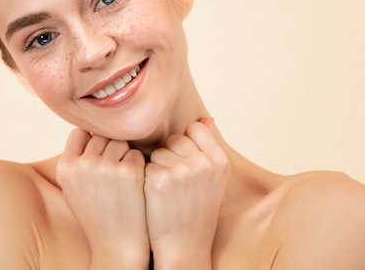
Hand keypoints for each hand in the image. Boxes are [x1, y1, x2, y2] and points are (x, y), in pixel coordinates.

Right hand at [56, 129, 149, 268]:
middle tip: (114, 172)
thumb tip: (88, 130)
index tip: (99, 158)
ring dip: (124, 155)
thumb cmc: (97, 215)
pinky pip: (136, 154)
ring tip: (122, 180)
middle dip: (109, 148)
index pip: (79, 133)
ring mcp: (106, 167)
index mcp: (65, 168)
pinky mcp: (129, 172)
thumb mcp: (73, 188)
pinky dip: (138, 165)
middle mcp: (82, 165)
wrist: (117, 246)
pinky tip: (134, 185)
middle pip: (100, 135)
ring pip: (119, 141)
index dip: (91, 142)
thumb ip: (76, 160)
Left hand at [144, 118, 229, 268]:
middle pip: (174, 139)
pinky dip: (146, 178)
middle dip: (170, 156)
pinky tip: (155, 197)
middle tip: (177, 184)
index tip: (186, 165)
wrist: (183, 245)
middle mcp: (203, 163)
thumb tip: (206, 118)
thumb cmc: (196, 210)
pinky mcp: (159, 179)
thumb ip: (208, 147)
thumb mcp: (213, 178)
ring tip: (167, 192)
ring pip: (158, 151)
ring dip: (157, 167)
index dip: (186, 145)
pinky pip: (145, 164)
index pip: (195, 129)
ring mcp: (181, 170)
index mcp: (220, 160)